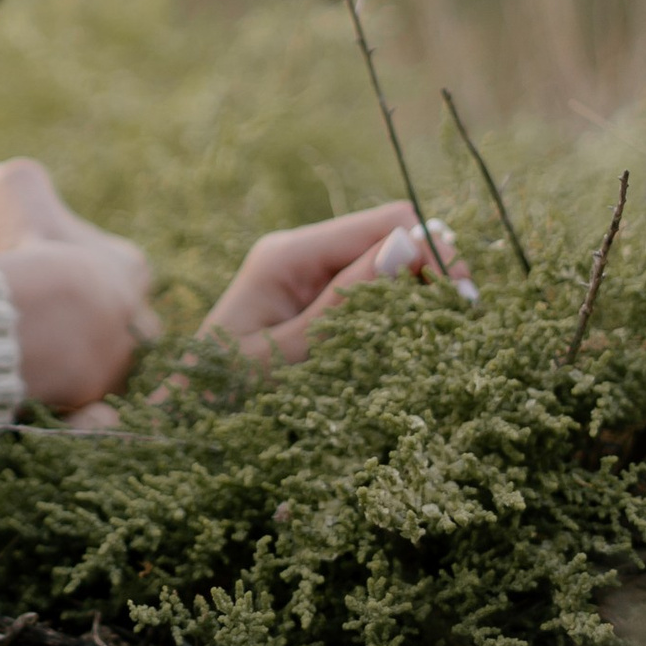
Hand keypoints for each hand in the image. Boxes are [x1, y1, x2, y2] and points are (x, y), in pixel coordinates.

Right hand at [0, 157, 161, 415]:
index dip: (78, 268)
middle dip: (77, 324)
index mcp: (129, 272)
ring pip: (93, 372)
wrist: (39, 326)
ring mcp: (119, 375)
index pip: (114, 268)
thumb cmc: (35, 254)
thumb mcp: (15, 193)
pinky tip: (33, 410)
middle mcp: (138, 326)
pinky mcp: (97, 417)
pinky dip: (62, 418)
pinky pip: (81, 420)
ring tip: (21, 367)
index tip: (41, 272)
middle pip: (109, 324)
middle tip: (32, 325)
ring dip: (65, 370)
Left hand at [199, 202, 474, 369]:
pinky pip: (369, 289)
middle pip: (390, 235)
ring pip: (386, 262)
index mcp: (289, 253)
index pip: (385, 222)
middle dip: (432, 267)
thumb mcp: (286, 356)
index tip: (462, 298)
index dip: (433, 250)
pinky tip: (416, 334)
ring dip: (419, 288)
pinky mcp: (315, 301)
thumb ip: (344, 302)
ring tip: (446, 329)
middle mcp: (301, 252)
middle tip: (464, 315)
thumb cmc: (222, 394)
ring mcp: (308, 275)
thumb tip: (406, 243)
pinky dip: (398, 306)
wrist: (181, 422)